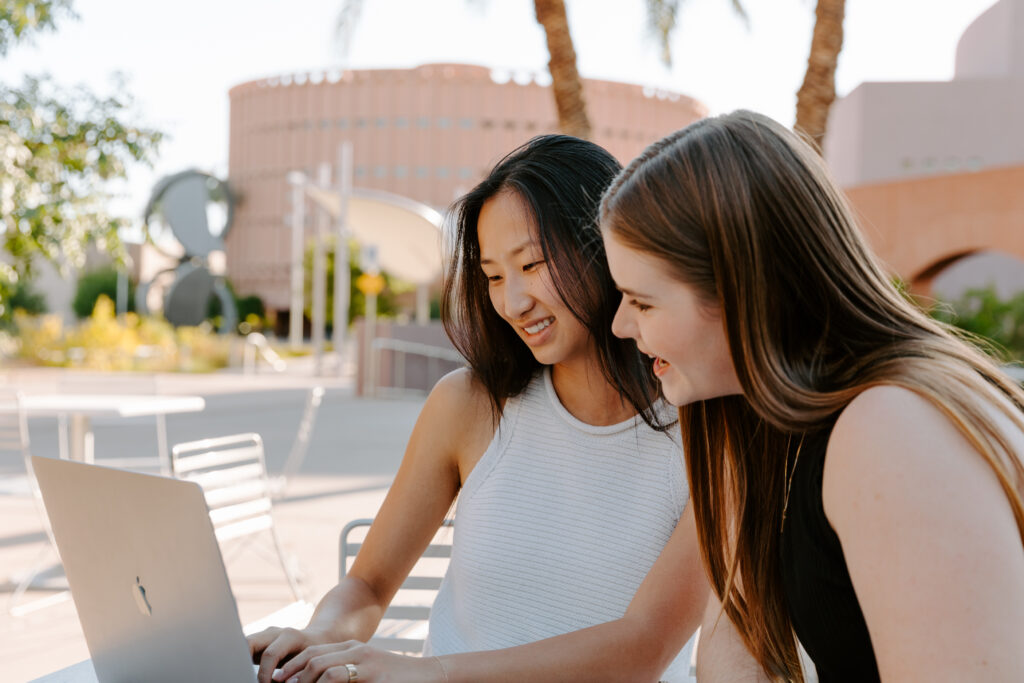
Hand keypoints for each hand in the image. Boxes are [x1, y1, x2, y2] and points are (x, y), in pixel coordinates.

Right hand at [249, 626, 335, 682]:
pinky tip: (247, 675)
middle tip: (248, 679)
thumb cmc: (318, 654)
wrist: (319, 638)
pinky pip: (246, 650)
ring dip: (242, 662)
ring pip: (243, 645)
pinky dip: (244, 662)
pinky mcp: (260, 642)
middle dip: (244, 663)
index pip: (270, 654)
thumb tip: (280, 682)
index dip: (264, 674)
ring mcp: (265, 635)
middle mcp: (274, 632)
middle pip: (249, 643)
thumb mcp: (311, 663)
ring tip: (247, 677)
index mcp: (290, 636)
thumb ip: (296, 673)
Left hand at [274, 641, 445, 682]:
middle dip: (291, 674)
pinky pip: (337, 678)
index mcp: (351, 648)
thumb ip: (345, 677)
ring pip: (321, 667)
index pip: (312, 651)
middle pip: (312, 657)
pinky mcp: (372, 673)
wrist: (430, 676)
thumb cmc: (397, 680)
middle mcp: (355, 650)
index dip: (291, 666)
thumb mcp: (367, 675)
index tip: (277, 681)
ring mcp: (364, 660)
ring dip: (303, 682)